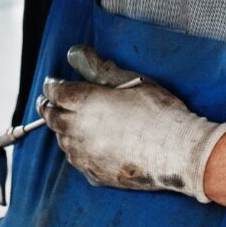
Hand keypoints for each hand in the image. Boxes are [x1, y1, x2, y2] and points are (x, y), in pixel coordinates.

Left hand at [37, 46, 225, 200]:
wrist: (177, 153)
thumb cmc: (158, 113)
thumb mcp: (131, 80)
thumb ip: (98, 67)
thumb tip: (75, 54)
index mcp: (83, 103)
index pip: (54, 92)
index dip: (51, 86)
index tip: (52, 84)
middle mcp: (77, 130)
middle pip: (51, 117)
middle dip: (48, 107)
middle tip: (49, 102)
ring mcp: (84, 154)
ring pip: (62, 141)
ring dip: (63, 130)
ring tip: (70, 124)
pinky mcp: (94, 173)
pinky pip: (77, 160)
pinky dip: (78, 151)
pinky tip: (89, 146)